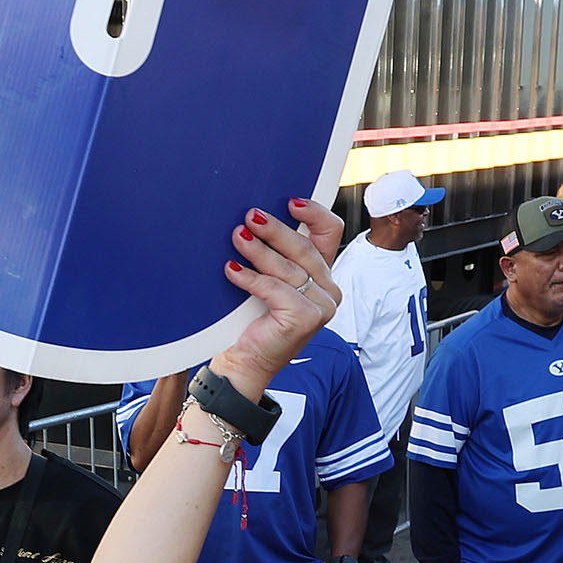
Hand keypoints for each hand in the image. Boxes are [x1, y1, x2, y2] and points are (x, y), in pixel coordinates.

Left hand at [214, 206, 344, 391]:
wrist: (245, 361)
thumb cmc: (253, 319)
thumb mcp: (267, 278)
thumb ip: (273, 253)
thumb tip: (253, 217)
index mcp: (322, 274)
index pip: (330, 231)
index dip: (314, 212)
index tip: (290, 201)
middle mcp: (329, 289)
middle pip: (305, 247)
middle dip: (275, 230)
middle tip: (249, 217)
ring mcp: (323, 306)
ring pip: (289, 268)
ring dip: (259, 250)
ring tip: (236, 237)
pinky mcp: (307, 319)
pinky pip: (276, 289)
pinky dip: (251, 279)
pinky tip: (231, 271)